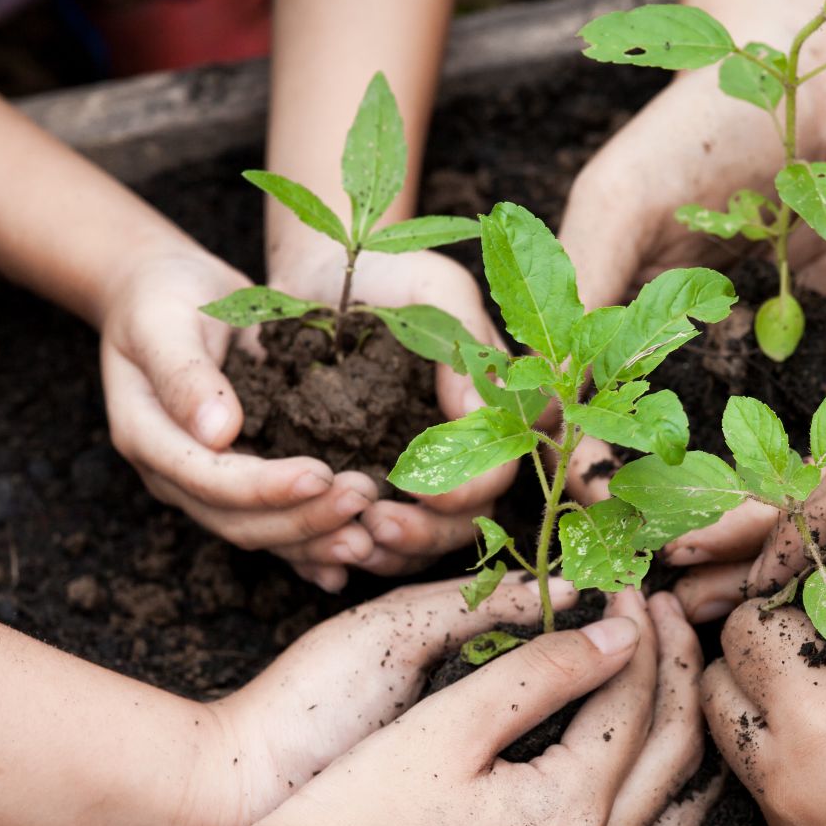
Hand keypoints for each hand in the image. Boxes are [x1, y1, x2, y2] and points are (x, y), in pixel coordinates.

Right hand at [100, 247, 380, 591]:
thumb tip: (218, 431)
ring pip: (261, 533)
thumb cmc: (162, 297)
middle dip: (303, 518)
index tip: (321, 475)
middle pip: (238, 520)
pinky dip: (311, 548)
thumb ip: (185, 374)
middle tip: (364, 498)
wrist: (161, 294)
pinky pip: (275, 526)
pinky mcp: (239, 482)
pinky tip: (355, 558)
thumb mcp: (163, 320)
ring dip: (316, 539)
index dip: (265, 486)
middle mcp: (175, 473)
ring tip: (371, 535)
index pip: (208, 479)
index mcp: (148, 436)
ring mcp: (206, 484)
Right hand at [170, 590, 707, 825]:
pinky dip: (661, 770)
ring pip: (670, 790)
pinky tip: (651, 741)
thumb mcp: (448, 727)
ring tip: (665, 656)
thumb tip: (620, 630)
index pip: (633, 698)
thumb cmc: (359, 812)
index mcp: (570, 808)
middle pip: (673, 743)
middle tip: (663, 604)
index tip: (625, 582)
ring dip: (675, 713)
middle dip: (675, 663)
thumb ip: (541, 674)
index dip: (637, 629)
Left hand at [268, 245, 517, 577]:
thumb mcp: (435, 291)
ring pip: (424, 542)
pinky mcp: (374, 485)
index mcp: (498, 410)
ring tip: (351, 541)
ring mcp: (424, 476)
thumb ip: (465, 347)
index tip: (428, 492)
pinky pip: (376, 538)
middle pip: (466, 521)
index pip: (500, 470)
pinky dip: (356, 551)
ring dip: (392, 552)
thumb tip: (476, 413)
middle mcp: (469, 453)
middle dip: (426, 533)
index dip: (470, 489)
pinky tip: (329, 549)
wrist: (325, 277)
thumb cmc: (391, 273)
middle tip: (377, 525)